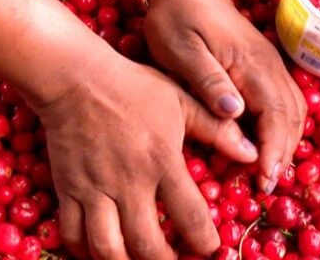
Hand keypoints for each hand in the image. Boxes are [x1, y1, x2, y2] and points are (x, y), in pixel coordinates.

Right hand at [36, 54, 257, 258]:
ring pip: (108, 248)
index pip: (189, 215)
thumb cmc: (135, 87)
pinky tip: (103, 252)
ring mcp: (95, 189)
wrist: (77, 78)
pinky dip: (85, 251)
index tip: (212, 250)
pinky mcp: (67, 190)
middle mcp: (129, 182)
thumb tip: (252, 154)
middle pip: (147, 244)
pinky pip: (73, 234)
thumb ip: (218, 130)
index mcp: (162, 160)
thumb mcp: (182, 101)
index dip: (204, 242)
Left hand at [144, 0, 305, 194]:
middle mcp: (270, 67)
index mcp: (252, 66)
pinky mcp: (265, 67)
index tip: (263, 181)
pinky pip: (285, 102)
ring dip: (285, 143)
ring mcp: (271, 66)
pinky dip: (282, 128)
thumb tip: (235, 112)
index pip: (275, 116)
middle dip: (282, 154)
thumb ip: (208, 80)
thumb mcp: (182, 49)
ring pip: (294, 111)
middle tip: (264, 187)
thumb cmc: (178, 18)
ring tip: (267, 173)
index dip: (272, 151)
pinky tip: (266, 145)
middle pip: (291, 118)